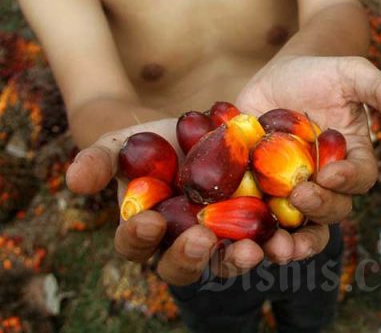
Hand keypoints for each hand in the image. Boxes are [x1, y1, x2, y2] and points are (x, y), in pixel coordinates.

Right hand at [66, 119, 264, 284]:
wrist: (191, 129)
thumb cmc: (148, 142)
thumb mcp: (120, 145)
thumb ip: (98, 161)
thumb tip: (74, 179)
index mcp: (146, 233)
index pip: (135, 246)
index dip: (139, 238)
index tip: (149, 220)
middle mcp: (185, 245)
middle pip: (185, 265)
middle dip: (192, 257)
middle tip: (202, 239)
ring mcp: (224, 239)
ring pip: (230, 259)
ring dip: (242, 258)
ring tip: (254, 249)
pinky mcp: (259, 225)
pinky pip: (271, 240)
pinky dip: (282, 240)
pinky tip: (292, 234)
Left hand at [236, 56, 380, 262]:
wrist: (280, 76)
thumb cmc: (322, 74)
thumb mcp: (352, 74)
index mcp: (352, 160)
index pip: (360, 179)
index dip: (349, 181)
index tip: (331, 173)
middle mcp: (326, 183)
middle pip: (331, 210)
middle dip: (318, 210)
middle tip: (300, 197)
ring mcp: (292, 191)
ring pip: (299, 227)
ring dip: (290, 242)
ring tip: (276, 246)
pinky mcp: (260, 192)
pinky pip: (260, 218)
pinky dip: (251, 230)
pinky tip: (237, 236)